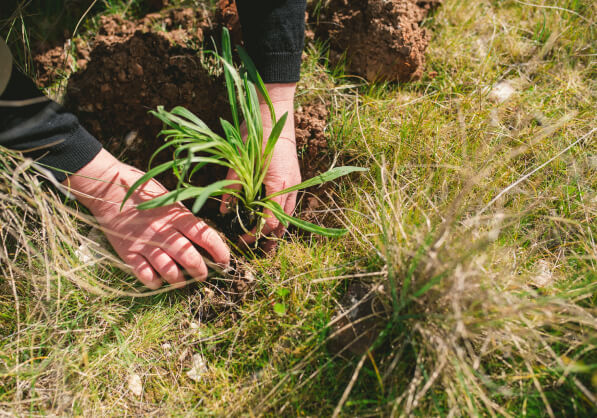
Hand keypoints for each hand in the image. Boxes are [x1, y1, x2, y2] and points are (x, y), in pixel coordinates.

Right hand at [63, 149, 229, 288]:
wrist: (109, 187)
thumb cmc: (144, 191)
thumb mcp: (171, 199)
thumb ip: (184, 218)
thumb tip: (203, 237)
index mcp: (179, 216)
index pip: (207, 237)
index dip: (220, 252)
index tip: (225, 262)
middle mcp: (165, 231)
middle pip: (190, 258)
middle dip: (201, 272)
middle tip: (203, 276)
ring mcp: (146, 243)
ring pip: (169, 270)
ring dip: (179, 280)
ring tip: (181, 281)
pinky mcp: (128, 252)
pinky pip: (144, 274)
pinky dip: (154, 282)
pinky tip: (158, 281)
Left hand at [220, 83, 300, 246]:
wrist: (274, 116)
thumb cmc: (254, 136)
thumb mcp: (238, 162)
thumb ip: (232, 188)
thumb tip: (224, 211)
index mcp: (277, 186)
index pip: (270, 222)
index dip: (256, 235)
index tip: (243, 240)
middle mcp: (290, 188)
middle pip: (283, 223)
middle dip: (270, 239)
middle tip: (256, 249)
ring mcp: (295, 183)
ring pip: (288, 215)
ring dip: (277, 228)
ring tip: (265, 240)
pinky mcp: (294, 178)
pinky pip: (289, 204)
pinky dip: (281, 215)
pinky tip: (271, 218)